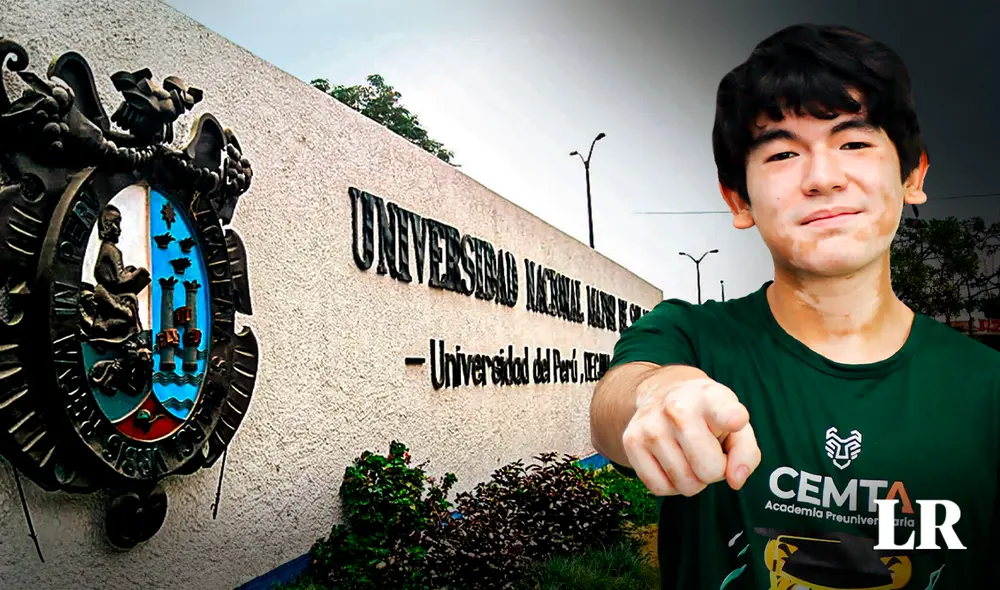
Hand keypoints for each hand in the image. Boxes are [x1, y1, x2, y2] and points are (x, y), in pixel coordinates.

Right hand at [622, 373, 760, 496]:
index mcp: (710, 397)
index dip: (732, 418)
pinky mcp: (631, 441)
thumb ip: (746, 453)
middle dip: (714, 471)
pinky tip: (672, 463)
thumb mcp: (736, 425)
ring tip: (689, 456)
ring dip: (693, 480)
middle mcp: (677, 408)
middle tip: (708, 453)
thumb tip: (735, 480)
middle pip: (709, 470)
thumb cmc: (708, 417)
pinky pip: (659, 488)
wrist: (662, 395)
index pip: (724, 411)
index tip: (736, 420)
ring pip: (685, 484)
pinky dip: (670, 485)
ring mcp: (650, 425)